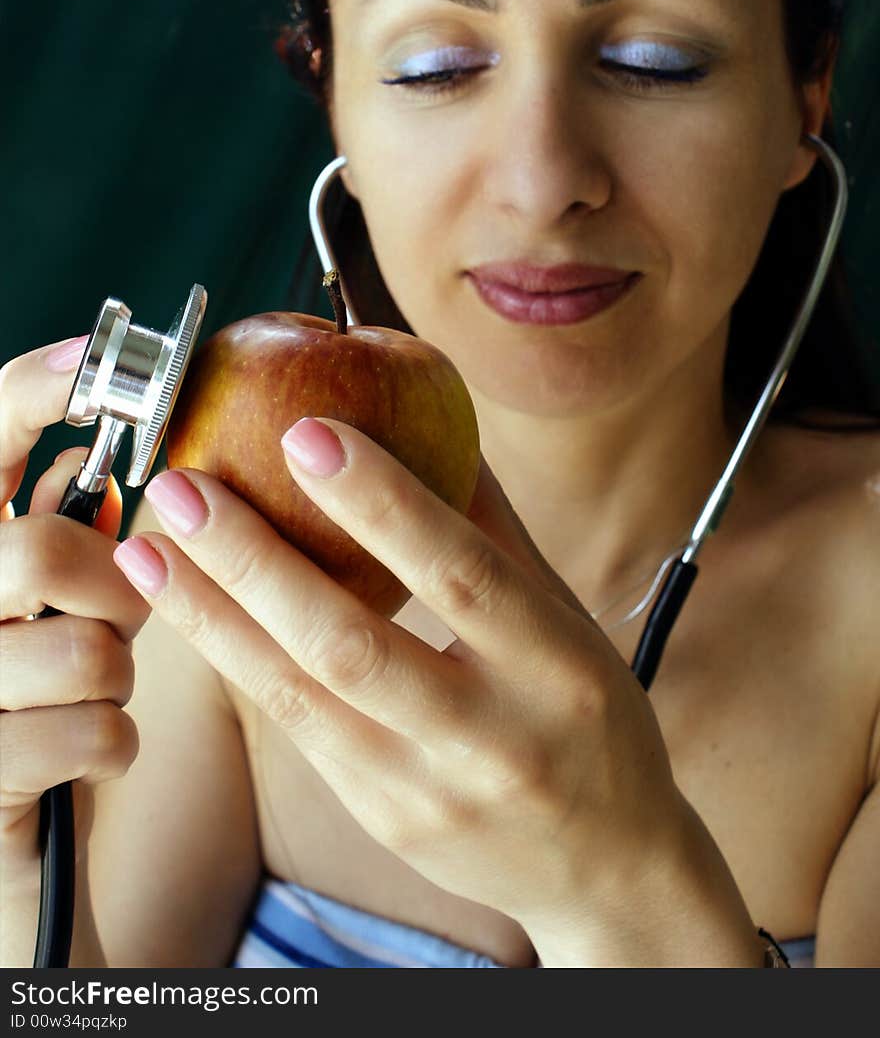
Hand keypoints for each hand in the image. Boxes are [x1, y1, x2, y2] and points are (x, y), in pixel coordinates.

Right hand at [0, 341, 145, 880]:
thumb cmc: (23, 713)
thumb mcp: (40, 617)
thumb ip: (59, 546)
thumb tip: (99, 480)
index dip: (33, 394)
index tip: (100, 365)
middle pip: (37, 550)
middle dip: (111, 583)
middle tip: (115, 611)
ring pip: (87, 650)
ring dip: (119, 674)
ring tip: (93, 692)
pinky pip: (99, 732)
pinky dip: (116, 741)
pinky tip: (86, 752)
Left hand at [114, 415, 690, 947]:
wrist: (605, 865)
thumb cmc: (587, 715)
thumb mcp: (565, 617)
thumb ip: (493, 526)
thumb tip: (432, 416)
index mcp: (556, 668)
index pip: (461, 574)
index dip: (383, 503)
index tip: (306, 432)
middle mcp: (492, 737)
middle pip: (353, 645)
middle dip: (255, 562)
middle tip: (184, 488)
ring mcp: (428, 791)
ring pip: (301, 697)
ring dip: (214, 618)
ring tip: (151, 551)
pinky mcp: (381, 819)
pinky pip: (297, 729)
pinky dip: (241, 663)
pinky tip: (195, 609)